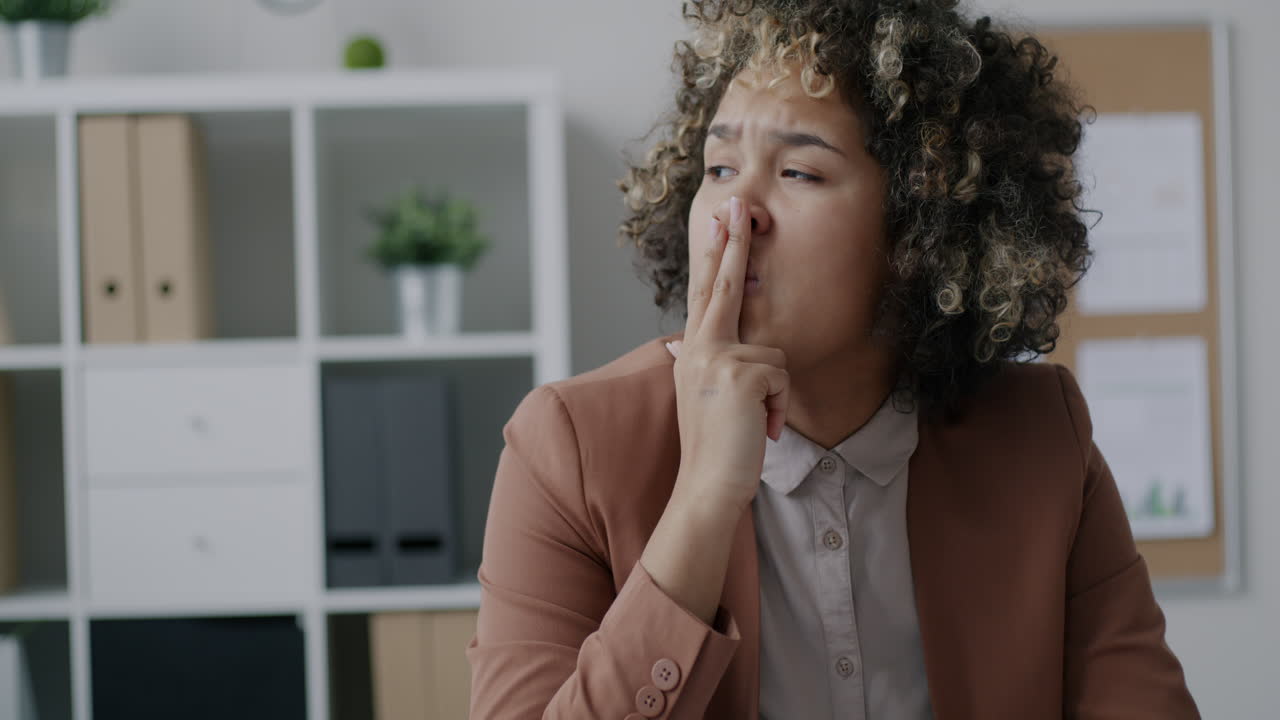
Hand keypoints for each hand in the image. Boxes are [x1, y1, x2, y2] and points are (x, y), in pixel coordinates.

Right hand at [668, 196, 788, 511]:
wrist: (707, 485)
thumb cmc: (716, 447)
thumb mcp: (705, 396)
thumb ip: (705, 363)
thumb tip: (686, 340)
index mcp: (690, 350)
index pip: (703, 291)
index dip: (713, 253)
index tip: (719, 218)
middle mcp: (697, 347)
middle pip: (721, 284)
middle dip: (732, 242)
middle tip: (738, 202)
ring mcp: (716, 358)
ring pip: (773, 356)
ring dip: (775, 395)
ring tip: (757, 423)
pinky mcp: (741, 373)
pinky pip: (781, 378)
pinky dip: (779, 409)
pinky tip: (763, 429)